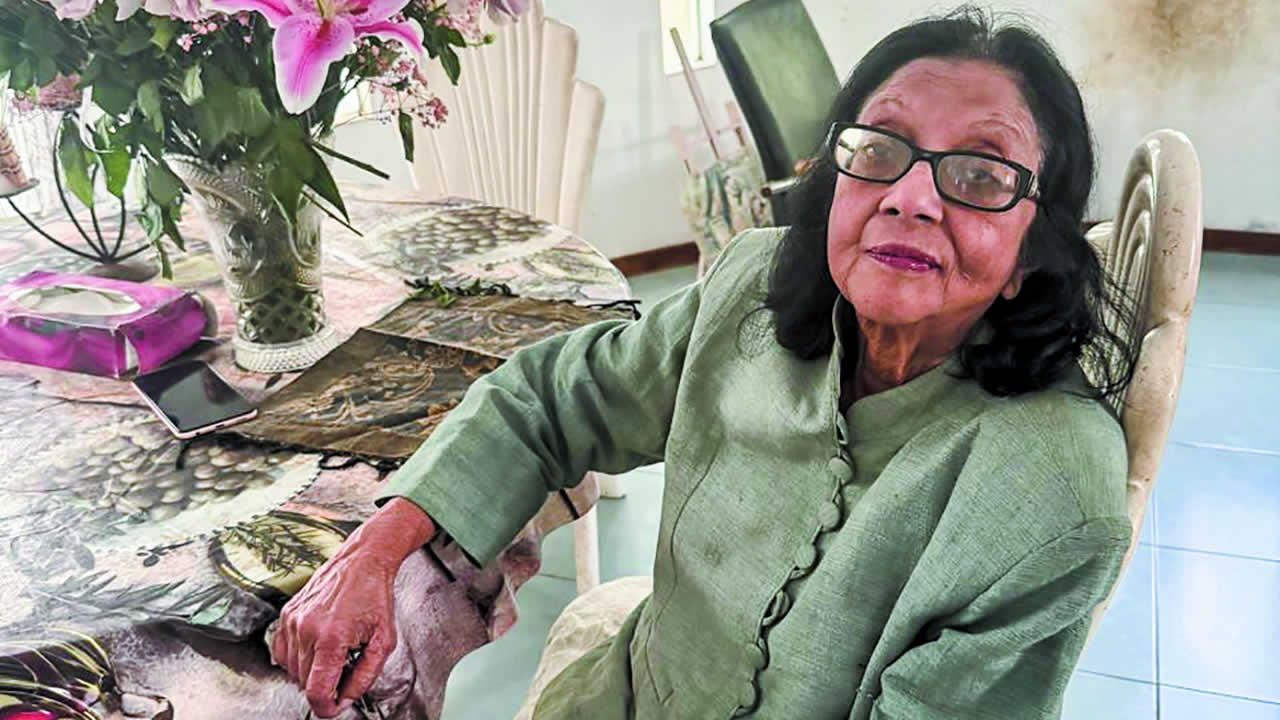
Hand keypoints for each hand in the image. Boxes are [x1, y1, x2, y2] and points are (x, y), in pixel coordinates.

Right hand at [271, 498, 434, 717]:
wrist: (362, 561)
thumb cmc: (375, 595)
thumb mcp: (383, 641)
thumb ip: (365, 676)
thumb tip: (347, 699)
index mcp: (331, 638)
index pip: (316, 692)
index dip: (327, 708)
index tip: (336, 706)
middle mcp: (306, 630)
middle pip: (304, 683)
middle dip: (325, 685)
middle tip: (345, 669)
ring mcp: (292, 621)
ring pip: (292, 670)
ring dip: (311, 671)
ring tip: (334, 653)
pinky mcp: (286, 615)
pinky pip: (282, 652)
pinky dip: (297, 658)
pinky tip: (316, 646)